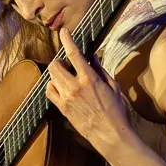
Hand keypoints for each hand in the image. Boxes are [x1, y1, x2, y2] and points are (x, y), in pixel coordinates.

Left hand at [45, 27, 133, 153]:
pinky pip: (49, 91)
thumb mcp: (113, 86)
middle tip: (68, 65)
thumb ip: (100, 69)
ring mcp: (66, 98)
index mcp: (89, 79)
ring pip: (51, 77)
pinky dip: (53, 86)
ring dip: (57, 74)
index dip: (67, 39)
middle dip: (60, 61)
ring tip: (68, 78)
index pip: (73, 53)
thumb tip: (92, 56)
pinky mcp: (62, 108)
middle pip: (55, 65)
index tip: (63, 32)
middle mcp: (75, 87)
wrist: (110, 134)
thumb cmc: (115, 110)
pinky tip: (62, 88)